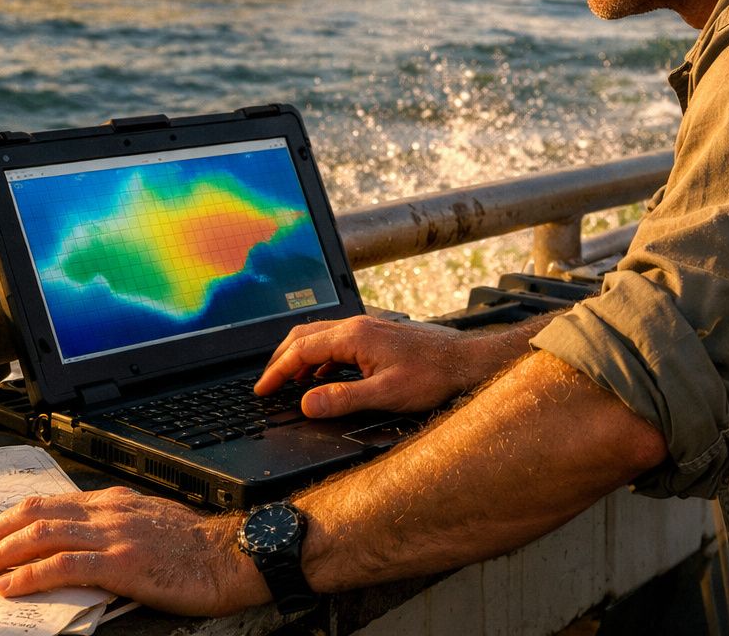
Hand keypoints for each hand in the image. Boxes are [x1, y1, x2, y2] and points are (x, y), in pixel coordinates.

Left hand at [0, 487, 266, 615]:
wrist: (234, 554)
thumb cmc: (196, 548)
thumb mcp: (149, 525)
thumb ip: (113, 529)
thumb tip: (78, 545)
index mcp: (112, 502)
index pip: (47, 504)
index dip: (9, 520)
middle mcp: (108, 512)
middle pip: (35, 515)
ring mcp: (114, 536)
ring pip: (41, 536)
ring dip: (0, 555)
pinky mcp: (123, 563)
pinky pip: (66, 565)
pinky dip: (31, 575)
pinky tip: (10, 588)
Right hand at [254, 317, 493, 417]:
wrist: (466, 361)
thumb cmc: (433, 376)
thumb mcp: (386, 394)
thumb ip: (343, 399)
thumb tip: (306, 404)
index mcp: (354, 336)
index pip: (302, 350)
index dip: (277, 371)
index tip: (262, 390)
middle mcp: (357, 326)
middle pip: (305, 336)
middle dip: (281, 359)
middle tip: (267, 383)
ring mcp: (367, 328)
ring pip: (320, 336)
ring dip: (299, 357)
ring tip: (287, 382)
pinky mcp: (377, 336)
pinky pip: (336, 341)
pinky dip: (319, 358)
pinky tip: (322, 377)